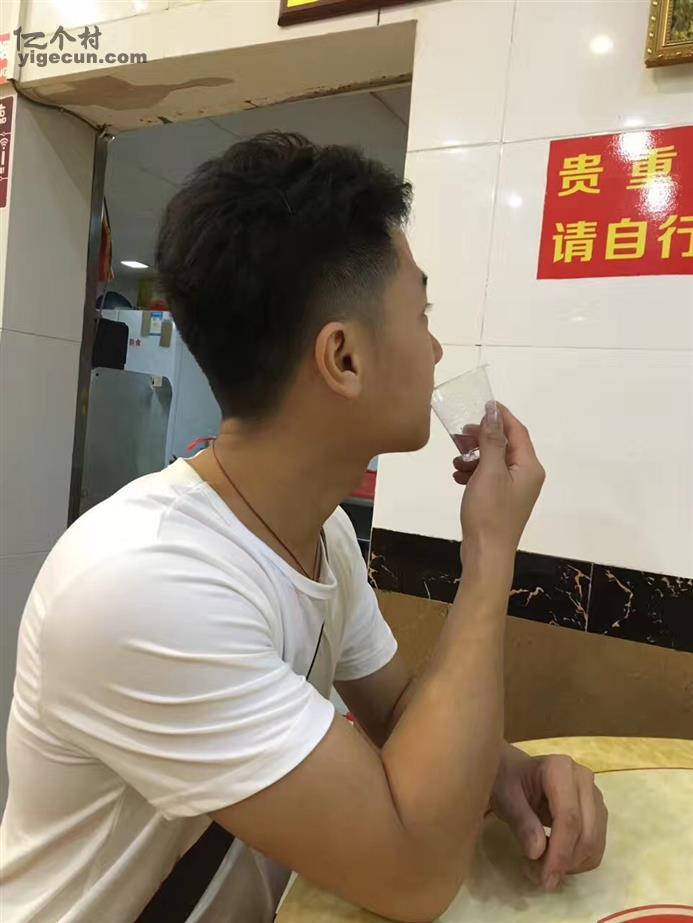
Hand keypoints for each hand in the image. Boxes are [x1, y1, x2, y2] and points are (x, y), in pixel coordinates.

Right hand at [456, 403, 544, 562]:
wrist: (486, 554)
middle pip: (506, 445)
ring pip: (495, 461)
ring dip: (474, 456)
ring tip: (456, 460)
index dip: (500, 415)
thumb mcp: (489, 472)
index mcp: (530, 467)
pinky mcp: (502, 501)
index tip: (481, 403)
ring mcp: (515, 490)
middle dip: (482, 437)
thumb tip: (493, 412)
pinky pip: (490, 477)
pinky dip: (474, 473)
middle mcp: (527, 476)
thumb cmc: (489, 512)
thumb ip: (492, 440)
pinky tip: (458, 476)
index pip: (517, 431)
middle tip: (460, 435)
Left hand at [490, 745, 607, 890]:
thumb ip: (521, 822)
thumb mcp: (505, 798)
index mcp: (560, 769)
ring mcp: (594, 796)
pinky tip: (554, 860)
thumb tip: (538, 852)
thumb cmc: (507, 781)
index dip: (560, 852)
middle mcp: (583, 779)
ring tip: (541, 868)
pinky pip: (596, 847)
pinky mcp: (597, 812)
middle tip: (537, 877)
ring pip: (594, 843)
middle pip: (586, 833)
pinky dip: (577, 862)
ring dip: (571, 865)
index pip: (569, 818)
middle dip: (564, 863)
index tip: (545, 878)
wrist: (515, 773)